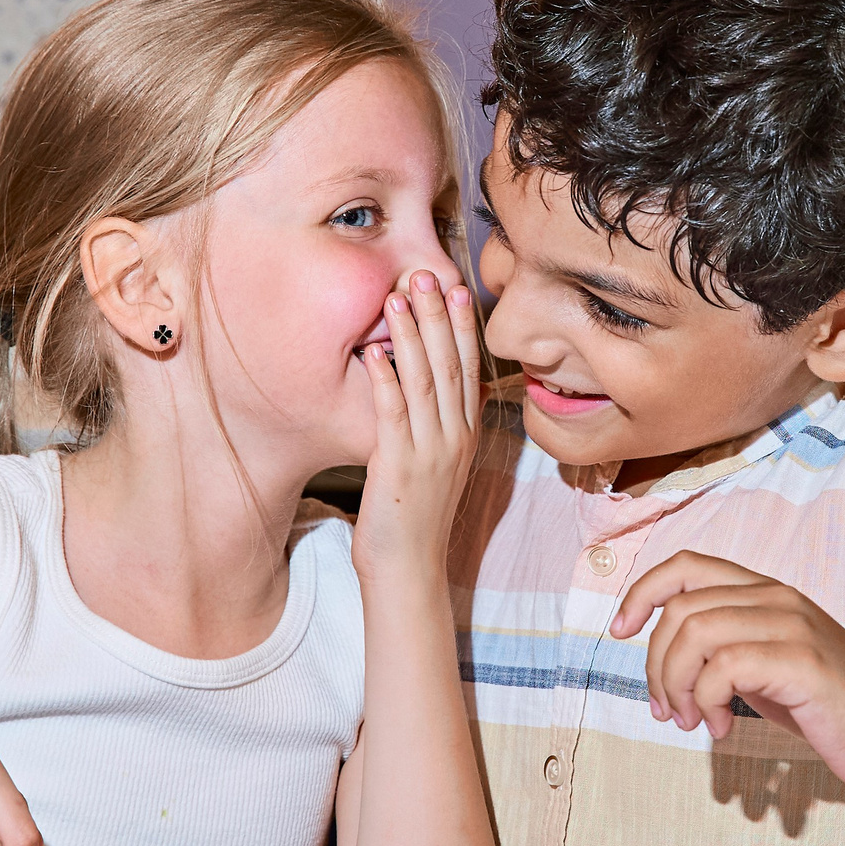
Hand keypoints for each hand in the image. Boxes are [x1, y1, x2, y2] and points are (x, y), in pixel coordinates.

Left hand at [352, 269, 482, 579]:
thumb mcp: (440, 468)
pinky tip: (374, 351)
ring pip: (423, 381)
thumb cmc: (416, 519)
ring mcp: (430, 451)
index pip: (470, 369)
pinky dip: (385, 379)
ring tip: (398, 297)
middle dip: (438, 317)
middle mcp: (454, 438)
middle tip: (426, 275)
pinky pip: (393, 414)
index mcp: (466, 436)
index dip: (462, 327)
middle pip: (449, 365)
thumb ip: (443, 428)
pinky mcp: (400, 466)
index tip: (456, 290)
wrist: (409, 570)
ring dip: (411, 335)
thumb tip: (439, 392)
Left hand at [610, 551, 844, 792]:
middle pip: (679, 608)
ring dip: (677, 686)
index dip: (641, 591)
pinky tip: (725, 728)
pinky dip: (708, 702)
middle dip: (656, 665)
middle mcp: (778, 598)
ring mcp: (792, 626)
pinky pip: (723, 667)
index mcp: (768, 593)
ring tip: (693, 722)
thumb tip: (666, 663)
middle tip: (669, 711)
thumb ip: (726, 652)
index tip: (620, 632)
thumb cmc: (832, 707)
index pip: (687, 564)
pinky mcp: (802, 661)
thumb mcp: (769, 668)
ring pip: (693, 634)